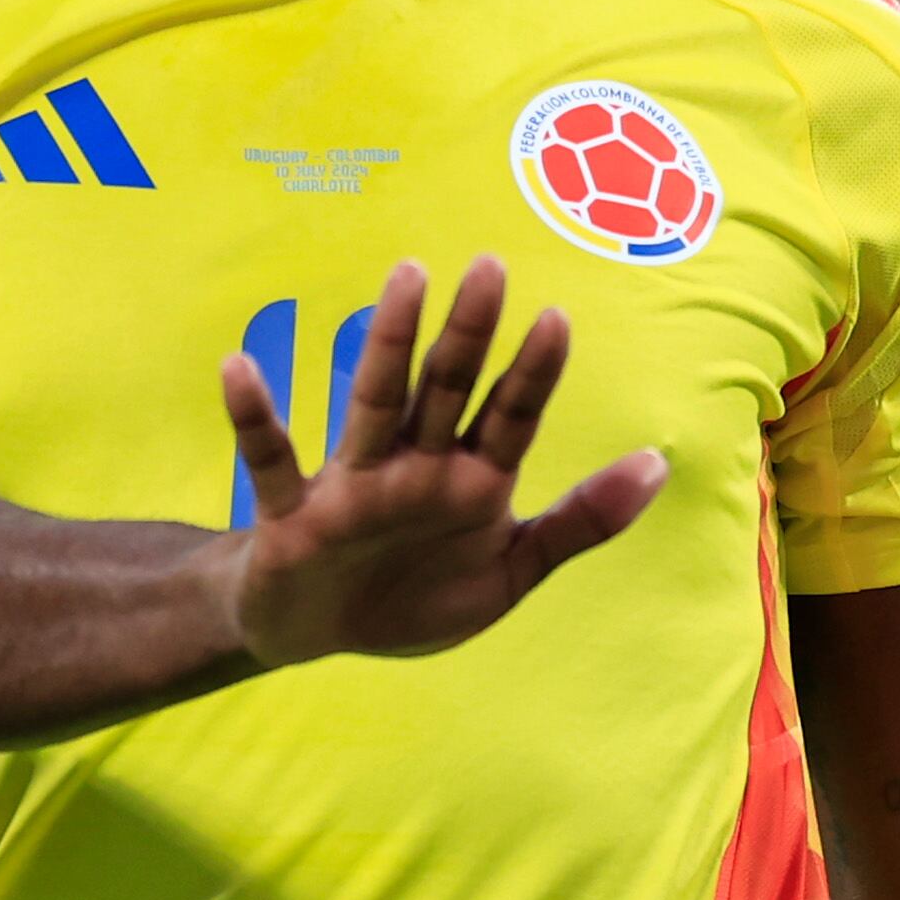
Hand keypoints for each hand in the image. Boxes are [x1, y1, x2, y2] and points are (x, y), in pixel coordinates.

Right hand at [208, 256, 666, 667]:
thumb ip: (580, 522)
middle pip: (446, 389)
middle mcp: (414, 467)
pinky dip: (254, 418)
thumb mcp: (510, 570)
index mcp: (470, 481)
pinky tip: (239, 368)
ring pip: (375, 403)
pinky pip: (271, 461)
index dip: (532, 374)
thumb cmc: (417, 592)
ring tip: (406, 277)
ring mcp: (354, 485)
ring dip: (389, 342)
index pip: (509, 417)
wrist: (316, 633)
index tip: (556, 318)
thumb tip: (659, 465)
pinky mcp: (295, 515)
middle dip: (470, 333)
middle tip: (491, 266)